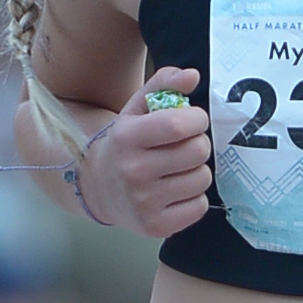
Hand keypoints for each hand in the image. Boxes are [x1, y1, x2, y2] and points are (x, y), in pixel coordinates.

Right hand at [85, 71, 211, 236]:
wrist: (100, 187)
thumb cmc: (127, 144)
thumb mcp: (136, 110)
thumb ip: (163, 84)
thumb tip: (192, 76)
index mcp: (127, 138)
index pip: (179, 124)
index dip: (197, 119)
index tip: (191, 120)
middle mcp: (133, 171)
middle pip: (198, 151)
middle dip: (198, 143)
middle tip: (184, 145)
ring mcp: (144, 203)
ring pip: (202, 178)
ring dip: (196, 170)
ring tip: (177, 168)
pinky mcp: (156, 226)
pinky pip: (200, 206)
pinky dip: (194, 197)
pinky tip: (175, 190)